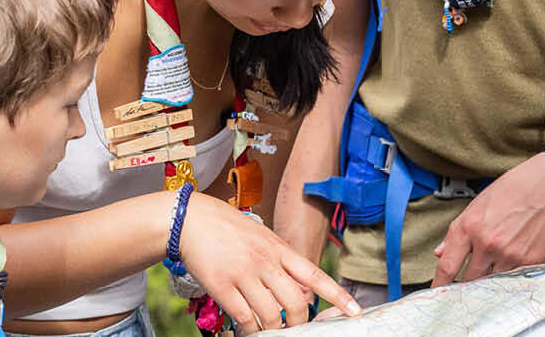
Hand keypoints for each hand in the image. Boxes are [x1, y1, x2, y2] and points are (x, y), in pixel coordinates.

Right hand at [179, 194, 361, 330]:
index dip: (337, 295)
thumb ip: (281, 260)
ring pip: (271, 315)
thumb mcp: (262, 236)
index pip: (315, 274)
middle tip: (294, 328)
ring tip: (269, 331)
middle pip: (295, 303)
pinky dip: (250, 330)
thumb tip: (302, 287)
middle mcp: (265, 261)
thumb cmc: (227, 228)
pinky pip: (243, 317)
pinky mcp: (221, 285)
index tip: (354, 311)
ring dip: (273, 330)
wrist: (190, 218)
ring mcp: (243, 274)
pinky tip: (248, 329)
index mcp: (279, 248)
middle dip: (299, 323)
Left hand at [431, 146, 544, 286]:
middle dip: (466, 284)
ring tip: (494, 271)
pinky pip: (513, 280)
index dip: (440, 282)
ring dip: (489, 282)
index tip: (437, 291)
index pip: (448, 265)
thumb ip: (457, 231)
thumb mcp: (480, 203)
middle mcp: (487, 243)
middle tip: (468, 282)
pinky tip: (512, 266)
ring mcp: (510, 255)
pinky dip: (509, 278)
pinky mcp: (530, 261)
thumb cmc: (518, 187)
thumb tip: (441, 250)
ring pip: (491, 283)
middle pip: (469, 280)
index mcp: (470, 227)